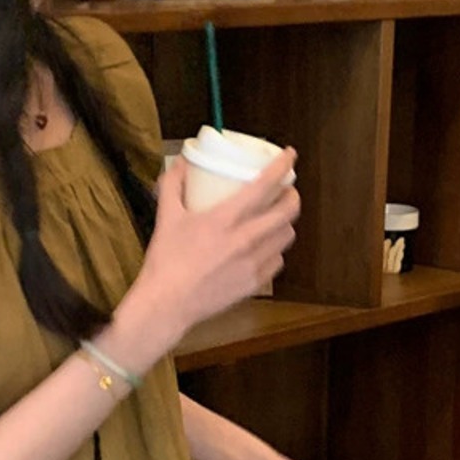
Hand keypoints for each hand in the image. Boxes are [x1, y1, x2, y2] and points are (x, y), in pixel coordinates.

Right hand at [136, 151, 299, 340]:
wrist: (168, 304)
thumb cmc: (166, 261)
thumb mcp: (167, 217)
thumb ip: (173, 185)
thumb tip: (179, 162)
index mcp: (226, 218)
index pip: (265, 185)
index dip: (282, 165)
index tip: (289, 155)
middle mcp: (246, 239)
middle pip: (288, 210)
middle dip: (292, 195)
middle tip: (287, 190)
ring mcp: (254, 263)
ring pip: (287, 235)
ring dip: (286, 222)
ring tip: (278, 217)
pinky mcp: (255, 283)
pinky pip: (278, 261)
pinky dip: (276, 250)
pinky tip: (267, 247)